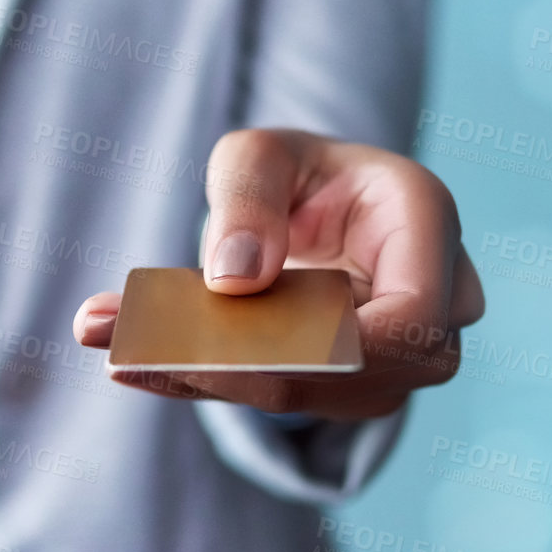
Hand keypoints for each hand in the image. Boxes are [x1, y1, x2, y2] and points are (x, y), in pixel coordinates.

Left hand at [72, 129, 484, 420]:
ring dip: (214, 379)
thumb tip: (235, 280)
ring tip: (116, 344)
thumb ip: (248, 196)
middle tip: (144, 350)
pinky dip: (201, 380)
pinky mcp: (344, 388)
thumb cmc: (295, 171)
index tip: (236, 332)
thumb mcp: (260, 153)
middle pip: (363, 372)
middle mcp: (434, 299)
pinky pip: (279, 397)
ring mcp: (398, 357)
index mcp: (424, 224)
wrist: (309, 207)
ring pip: (318, 396)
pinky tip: (126, 358)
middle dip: (253, 369)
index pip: (412, 317)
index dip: (334, 343)